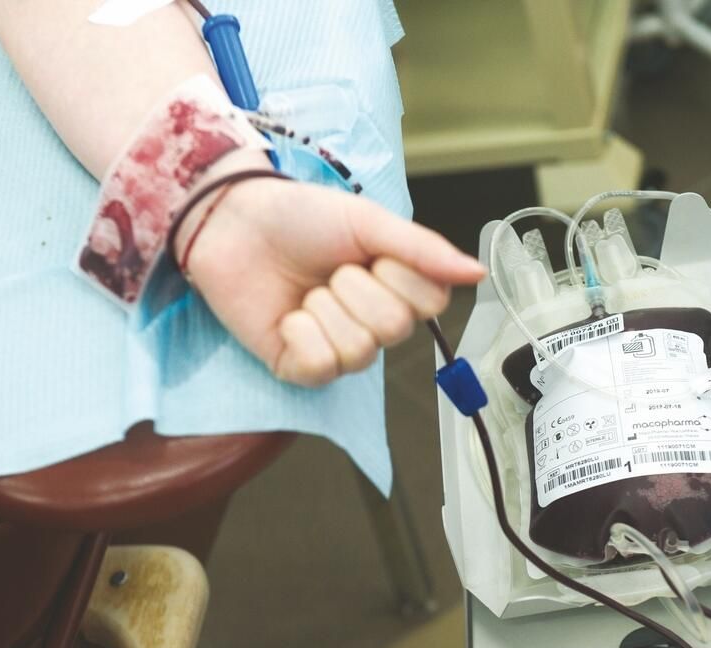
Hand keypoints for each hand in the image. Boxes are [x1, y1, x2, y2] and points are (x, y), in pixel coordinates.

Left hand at [175, 153, 485, 385]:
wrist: (233, 220)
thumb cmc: (299, 216)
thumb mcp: (368, 222)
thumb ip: (423, 250)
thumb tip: (477, 272)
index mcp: (395, 288)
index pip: (430, 305)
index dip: (401, 279)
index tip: (373, 255)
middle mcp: (371, 323)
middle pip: (394, 330)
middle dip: (356, 289)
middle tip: (330, 270)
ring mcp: (335, 349)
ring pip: (359, 351)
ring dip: (325, 309)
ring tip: (305, 290)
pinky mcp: (298, 367)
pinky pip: (321, 367)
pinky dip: (301, 334)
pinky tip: (287, 316)